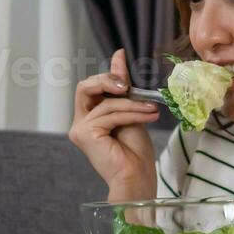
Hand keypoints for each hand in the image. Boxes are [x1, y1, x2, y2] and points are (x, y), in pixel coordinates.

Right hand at [69, 47, 160, 190]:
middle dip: (108, 80)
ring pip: (106, 103)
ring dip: (133, 104)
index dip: (106, 74)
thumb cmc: (135, 152)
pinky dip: (132, 113)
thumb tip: (118, 56)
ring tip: (152, 109)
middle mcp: (80, 123)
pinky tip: (149, 115)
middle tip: (129, 85)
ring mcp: (80, 129)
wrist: (137, 178)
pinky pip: (110, 114)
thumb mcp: (132, 111)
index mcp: (89, 118)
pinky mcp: (85, 134)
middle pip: (85, 88)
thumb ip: (123, 88)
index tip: (121, 57)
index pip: (91, 88)